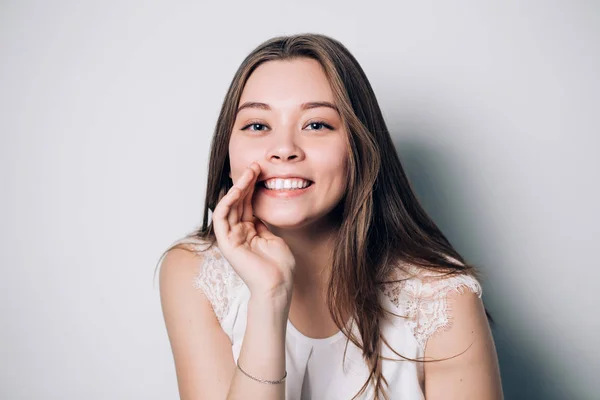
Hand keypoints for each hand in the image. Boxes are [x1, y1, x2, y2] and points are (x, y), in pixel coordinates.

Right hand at [213, 162, 294, 302]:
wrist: (278, 285)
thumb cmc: (280, 267)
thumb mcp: (273, 238)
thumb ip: (263, 224)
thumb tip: (259, 209)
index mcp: (249, 231)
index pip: (247, 204)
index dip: (253, 187)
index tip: (261, 171)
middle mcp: (238, 233)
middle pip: (238, 202)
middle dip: (246, 182)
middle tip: (255, 165)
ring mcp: (231, 238)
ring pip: (229, 206)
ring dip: (238, 188)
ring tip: (248, 173)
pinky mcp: (226, 243)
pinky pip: (222, 218)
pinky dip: (227, 202)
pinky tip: (237, 190)